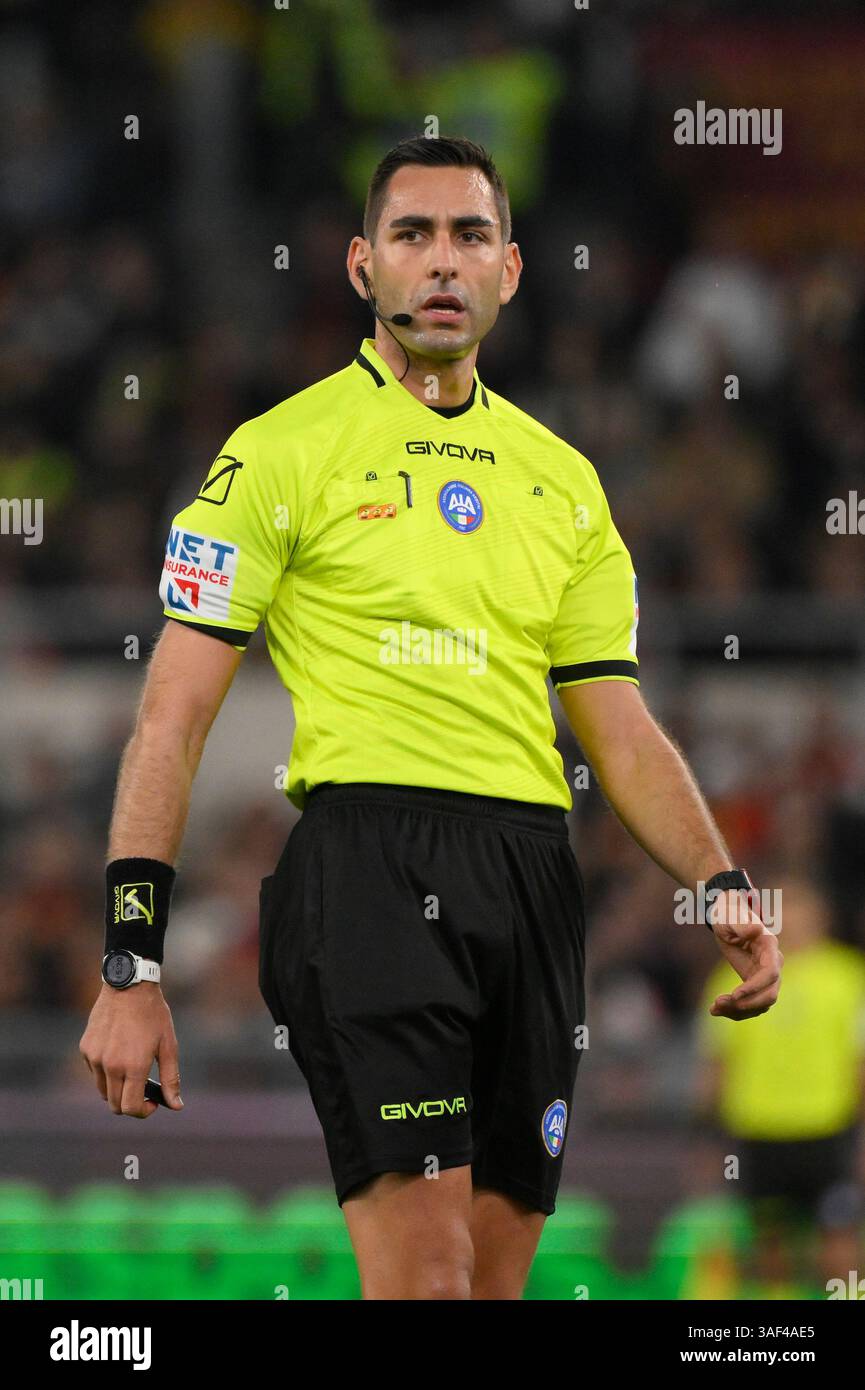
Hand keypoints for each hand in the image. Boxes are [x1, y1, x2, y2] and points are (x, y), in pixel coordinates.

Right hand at [79, 981, 182, 1117]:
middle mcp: (110, 1065)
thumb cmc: (153, 1014)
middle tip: (145, 1090)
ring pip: (103, 1091)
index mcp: (134, 1066)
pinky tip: (119, 1053)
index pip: (131, 1108)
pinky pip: (95, 1072)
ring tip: (132, 1069)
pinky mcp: (85, 1048)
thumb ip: (171, 1078)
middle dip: (130, 1104)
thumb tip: (176, 1106)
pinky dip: (106, 1072)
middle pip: (114, 1105)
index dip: (143, 1112)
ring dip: (117, 1089)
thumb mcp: (168, 1045)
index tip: (152, 1103)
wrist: (128, 985)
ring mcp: (95, 1057)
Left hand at [708, 892, 782, 1020]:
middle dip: (747, 1004)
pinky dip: (736, 1011)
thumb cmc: (729, 913)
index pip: (770, 973)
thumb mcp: (730, 916)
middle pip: (770, 994)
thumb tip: (756, 929)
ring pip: (761, 1004)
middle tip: (719, 1003)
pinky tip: (715, 1010)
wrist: (727, 918)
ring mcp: (766, 976)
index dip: (755, 987)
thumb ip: (742, 924)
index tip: (735, 994)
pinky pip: (751, 1004)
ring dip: (739, 1011)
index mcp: (769, 946)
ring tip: (713, 1009)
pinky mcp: (756, 984)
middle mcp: (773, 963)